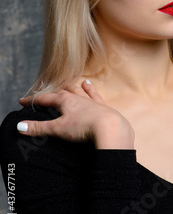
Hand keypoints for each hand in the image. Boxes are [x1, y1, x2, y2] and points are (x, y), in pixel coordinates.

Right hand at [18, 80, 134, 149]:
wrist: (110, 128)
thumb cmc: (84, 127)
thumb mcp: (58, 129)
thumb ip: (39, 128)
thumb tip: (20, 126)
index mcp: (65, 101)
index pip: (45, 99)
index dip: (33, 101)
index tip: (22, 102)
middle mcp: (78, 98)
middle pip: (62, 93)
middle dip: (52, 93)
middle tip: (44, 94)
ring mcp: (91, 102)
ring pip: (78, 91)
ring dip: (70, 88)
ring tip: (66, 84)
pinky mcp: (102, 107)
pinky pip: (94, 95)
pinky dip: (90, 89)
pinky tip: (89, 84)